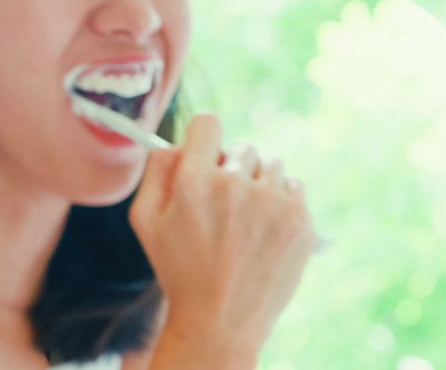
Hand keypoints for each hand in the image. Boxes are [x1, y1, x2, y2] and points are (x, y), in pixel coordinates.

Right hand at [129, 114, 316, 367]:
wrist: (221, 320)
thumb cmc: (178, 269)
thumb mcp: (145, 222)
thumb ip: (156, 172)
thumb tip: (178, 144)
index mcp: (194, 183)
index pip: (208, 124)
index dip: (203, 137)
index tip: (204, 153)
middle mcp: (236, 187)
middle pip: (240, 146)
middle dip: (230, 168)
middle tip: (221, 203)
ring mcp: (273, 204)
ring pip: (270, 164)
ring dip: (257, 182)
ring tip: (244, 218)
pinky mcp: (300, 221)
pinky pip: (293, 186)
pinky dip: (280, 200)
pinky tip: (263, 229)